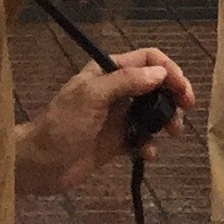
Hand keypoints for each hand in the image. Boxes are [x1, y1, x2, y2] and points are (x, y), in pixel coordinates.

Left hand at [22, 48, 190, 184]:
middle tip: (184, 112)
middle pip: (156, 85)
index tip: (181, 90)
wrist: (39, 164)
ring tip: (171, 134)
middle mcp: (115, 91)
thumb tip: (161, 73)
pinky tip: (147, 154)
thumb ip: (127, 81)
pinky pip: (142, 138)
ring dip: (166, 121)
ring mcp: (117, 117)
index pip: (148, 59)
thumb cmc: (62, 125)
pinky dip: (149, 145)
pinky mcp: (117, 141)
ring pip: (153, 112)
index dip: (169, 70)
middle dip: (173, 97)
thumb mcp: (92, 96)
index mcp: (108, 73)